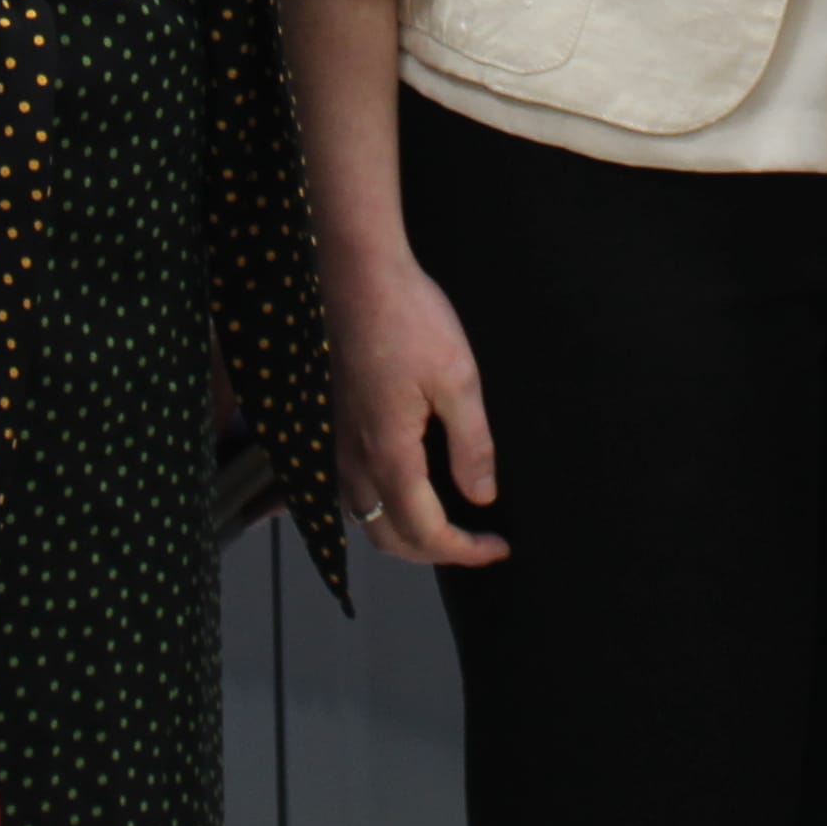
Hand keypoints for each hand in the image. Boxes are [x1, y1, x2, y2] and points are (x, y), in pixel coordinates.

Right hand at [323, 239, 511, 568]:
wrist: (355, 273)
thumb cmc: (409, 318)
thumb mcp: (458, 377)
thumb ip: (471, 444)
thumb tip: (481, 496)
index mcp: (388, 455)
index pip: (424, 532)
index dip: (464, 551)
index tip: (498, 547)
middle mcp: (352, 460)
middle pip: (387, 537)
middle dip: (433, 551)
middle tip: (475, 541)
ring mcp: (334, 443)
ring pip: (363, 516)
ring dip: (402, 531)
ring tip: (444, 520)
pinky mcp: (329, 423)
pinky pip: (349, 488)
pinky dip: (378, 506)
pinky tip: (401, 486)